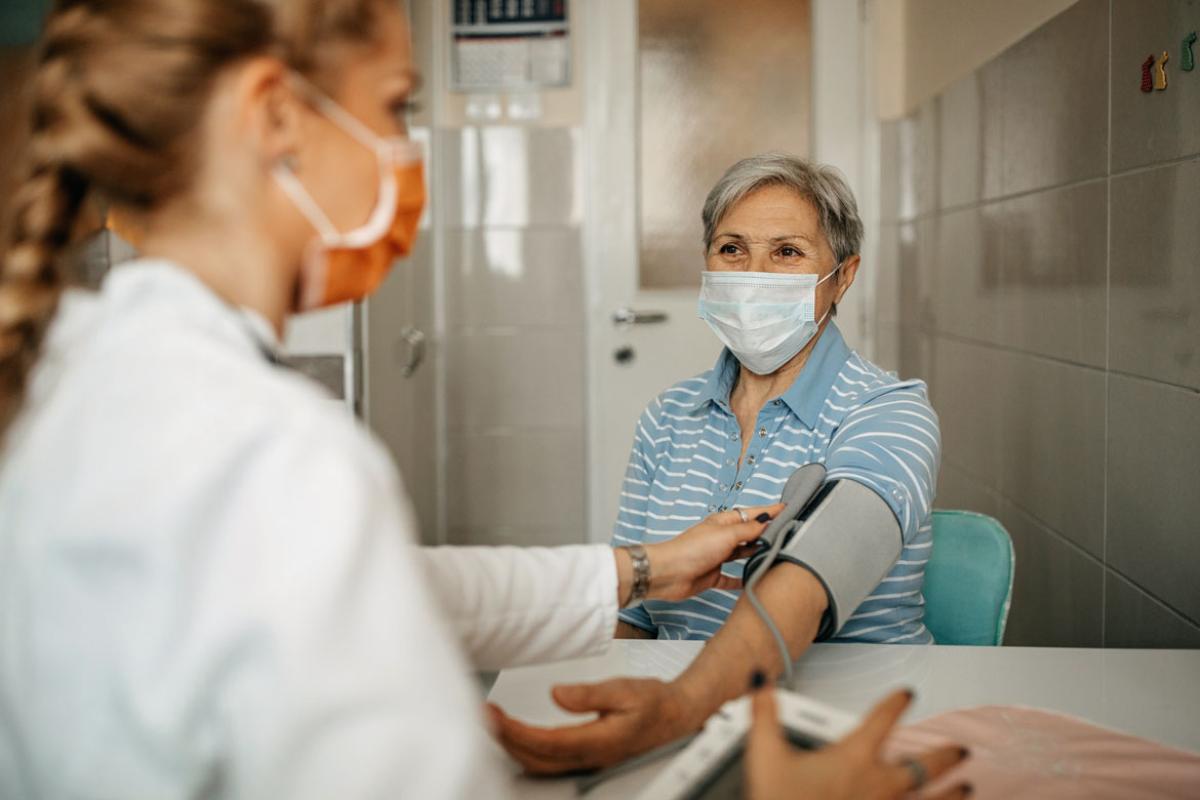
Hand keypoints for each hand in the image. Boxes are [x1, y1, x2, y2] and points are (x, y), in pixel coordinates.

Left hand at [487, 677, 701, 774]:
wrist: (676, 716)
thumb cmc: (653, 703)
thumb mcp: (624, 689)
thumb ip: (590, 694)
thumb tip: (558, 694)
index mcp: (599, 741)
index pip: (546, 742)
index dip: (515, 732)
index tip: (493, 716)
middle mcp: (590, 757)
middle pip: (537, 758)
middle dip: (506, 740)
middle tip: (483, 717)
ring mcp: (588, 761)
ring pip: (540, 764)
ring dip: (513, 746)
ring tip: (493, 725)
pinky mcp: (586, 758)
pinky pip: (549, 761)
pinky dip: (527, 750)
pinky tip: (516, 738)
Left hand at [645, 503, 784, 600]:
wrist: (669, 573)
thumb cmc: (692, 549)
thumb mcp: (726, 535)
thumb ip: (748, 530)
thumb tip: (766, 521)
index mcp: (723, 523)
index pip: (751, 514)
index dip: (769, 511)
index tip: (786, 508)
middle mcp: (721, 538)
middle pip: (748, 534)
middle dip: (765, 532)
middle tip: (788, 532)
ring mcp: (717, 557)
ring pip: (741, 554)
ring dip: (756, 553)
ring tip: (776, 553)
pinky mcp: (712, 576)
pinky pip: (731, 578)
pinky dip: (741, 579)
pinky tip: (753, 580)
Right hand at [746, 685, 971, 799]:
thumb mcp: (765, 753)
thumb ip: (764, 713)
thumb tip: (760, 680)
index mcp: (853, 757)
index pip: (882, 719)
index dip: (897, 703)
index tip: (907, 694)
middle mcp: (878, 784)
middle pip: (922, 765)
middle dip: (944, 755)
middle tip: (960, 748)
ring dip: (953, 795)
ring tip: (968, 788)